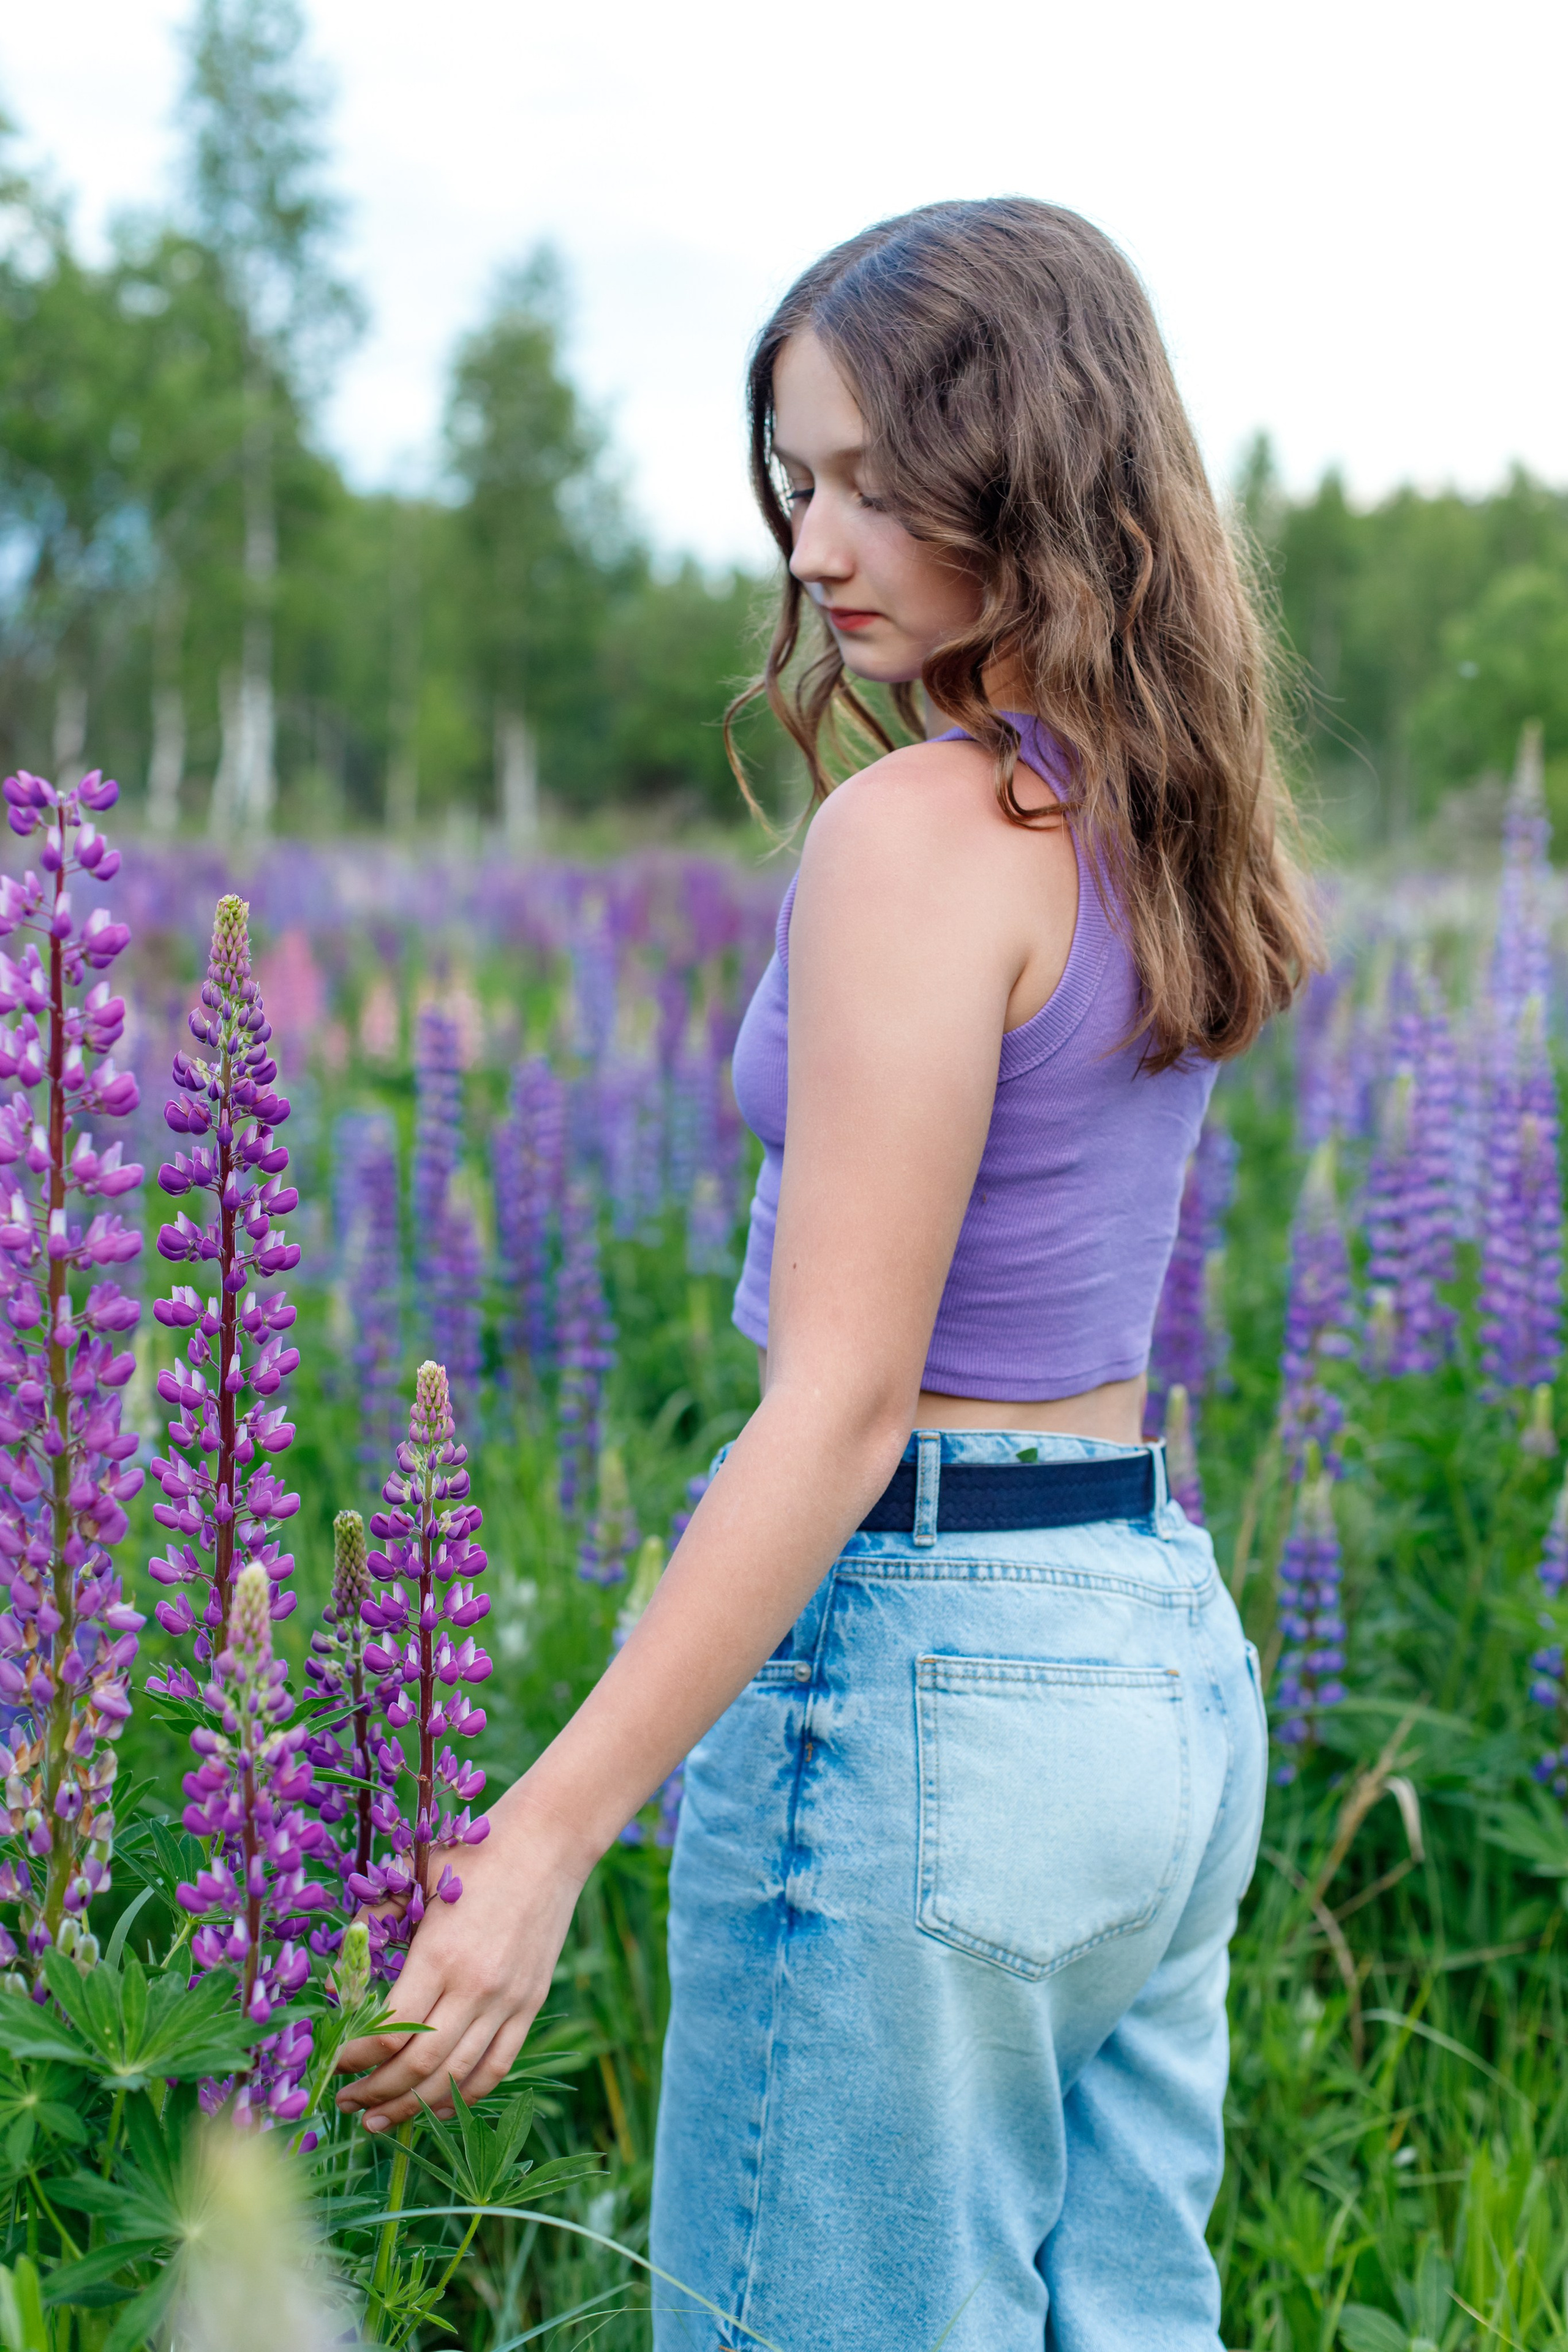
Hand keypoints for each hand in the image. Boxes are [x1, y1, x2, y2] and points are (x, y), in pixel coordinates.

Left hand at [334, 1786, 590, 2129]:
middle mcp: (476, 1986)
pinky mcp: (531, 2004)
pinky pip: (497, 2067)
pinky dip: (465, 2097)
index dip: (355, 2057)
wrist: (548, 1842)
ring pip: (456, 2078)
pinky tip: (437, 2106)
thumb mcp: (417, 1880)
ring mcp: (508, 2000)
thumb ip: (376, 1923)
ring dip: (413, 2106)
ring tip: (379, 2119)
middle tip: (347, 2103)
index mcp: (440, 1954)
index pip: (390, 2031)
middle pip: (419, 2065)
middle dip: (376, 2092)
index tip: (334, 2063)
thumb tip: (339, 1978)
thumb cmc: (476, 1854)